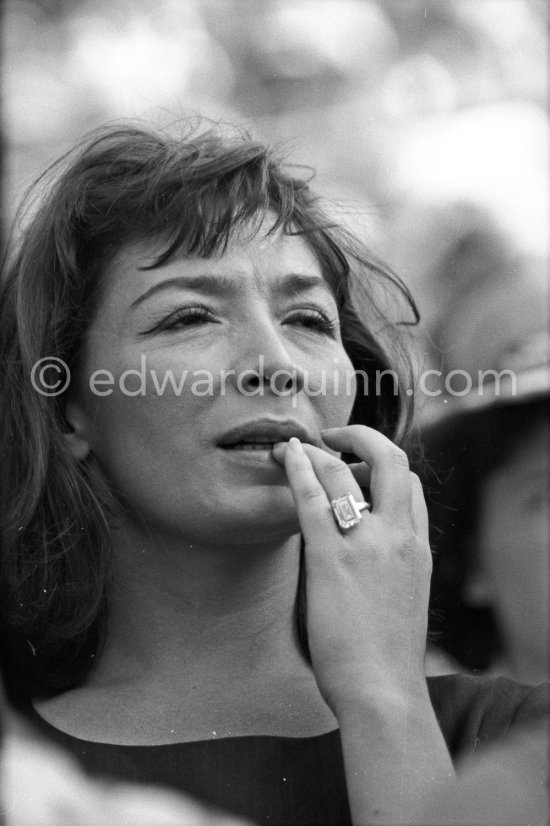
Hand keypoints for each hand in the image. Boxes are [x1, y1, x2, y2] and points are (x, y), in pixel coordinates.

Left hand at [272, 425, 431, 714]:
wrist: (384, 691)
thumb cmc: (388, 657)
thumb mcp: (405, 600)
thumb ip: (391, 568)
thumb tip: (364, 554)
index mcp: (419, 548)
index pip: (410, 485)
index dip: (383, 466)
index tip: (358, 463)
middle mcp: (400, 536)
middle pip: (391, 461)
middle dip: (363, 436)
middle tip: (334, 435)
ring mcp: (369, 544)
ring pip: (345, 473)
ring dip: (318, 452)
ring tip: (294, 448)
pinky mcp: (333, 559)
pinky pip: (313, 499)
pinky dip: (298, 469)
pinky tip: (285, 456)